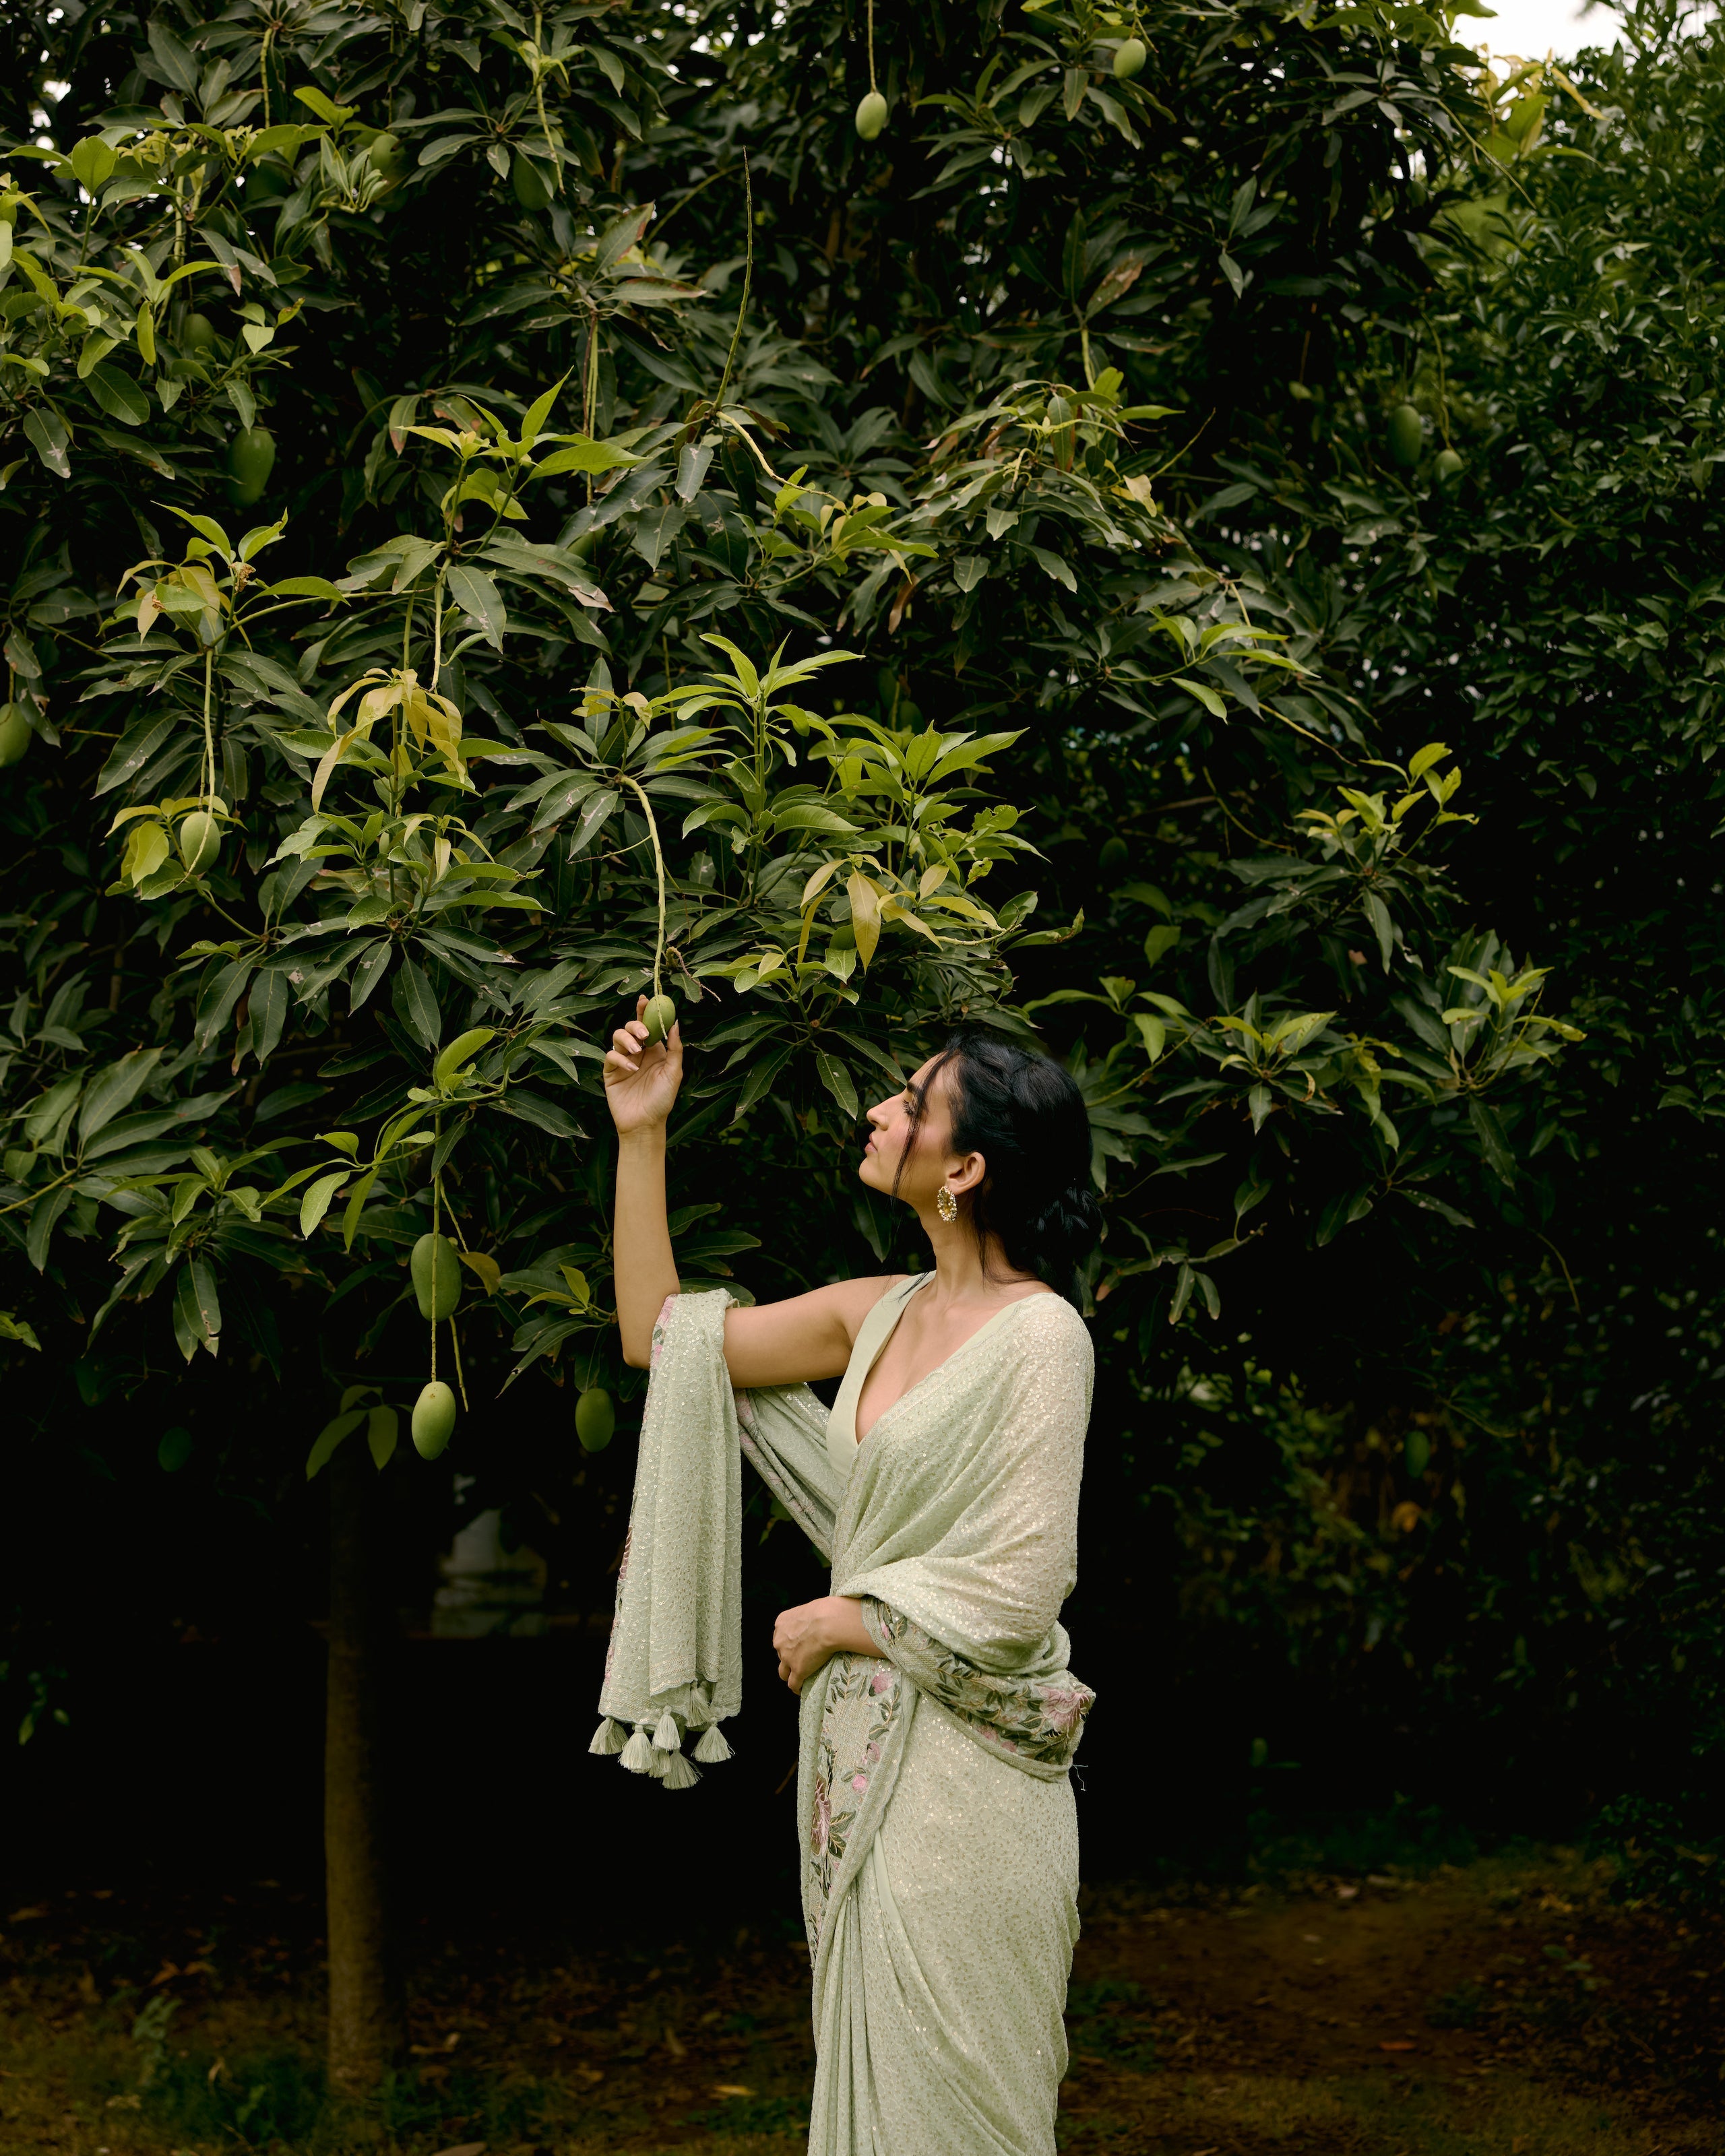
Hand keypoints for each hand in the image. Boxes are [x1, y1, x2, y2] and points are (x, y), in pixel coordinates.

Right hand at [604, 995, 683, 1136]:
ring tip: (637, 1051)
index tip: (646, 999)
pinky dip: (620, 1059)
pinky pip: (610, 1056)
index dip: (646, 1011)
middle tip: (644, 1033)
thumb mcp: (674, 1073)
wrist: (645, 1124)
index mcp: (655, 1051)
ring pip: (617, 1036)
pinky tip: (631, 1070)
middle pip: (631, 1026)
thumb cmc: (662, 1100)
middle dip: (636, 1024)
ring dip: (627, 1039)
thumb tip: (676, 1023)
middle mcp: (638, 1053)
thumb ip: (675, 1048)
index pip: (649, 1025)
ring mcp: (623, 1061)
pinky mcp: (611, 1072)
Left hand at [773, 1598, 839, 1696]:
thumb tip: (816, 1621)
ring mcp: (788, 1657)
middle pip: (781, 1653)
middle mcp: (780, 1641)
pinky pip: (794, 1684)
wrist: (829, 1623)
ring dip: (790, 1674)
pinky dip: (797, 1687)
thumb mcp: (809, 1609)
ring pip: (783, 1672)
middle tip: (802, 1659)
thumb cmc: (825, 1611)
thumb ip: (806, 1618)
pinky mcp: (798, 1670)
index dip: (789, 1642)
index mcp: (781, 1623)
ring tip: (799, 1678)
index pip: (781, 1636)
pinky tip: (802, 1689)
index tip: (797, 1645)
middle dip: (789, 1656)